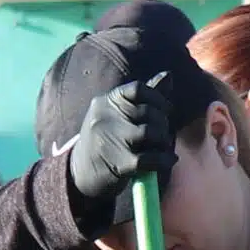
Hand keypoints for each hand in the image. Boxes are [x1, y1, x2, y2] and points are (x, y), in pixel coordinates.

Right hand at [63, 77, 176, 219]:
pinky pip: (150, 158)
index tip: (166, 109)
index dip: (158, 98)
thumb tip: (169, 75)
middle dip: (162, 123)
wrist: (80, 175)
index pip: (138, 89)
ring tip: (164, 146)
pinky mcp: (118, 163)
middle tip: (163, 134)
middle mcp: (104, 118)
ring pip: (150, 132)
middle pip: (147, 112)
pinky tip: (169, 160)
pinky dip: (164, 160)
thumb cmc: (105, 141)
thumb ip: (142, 98)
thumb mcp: (116, 115)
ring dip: (163, 140)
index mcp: (105, 102)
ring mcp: (110, 140)